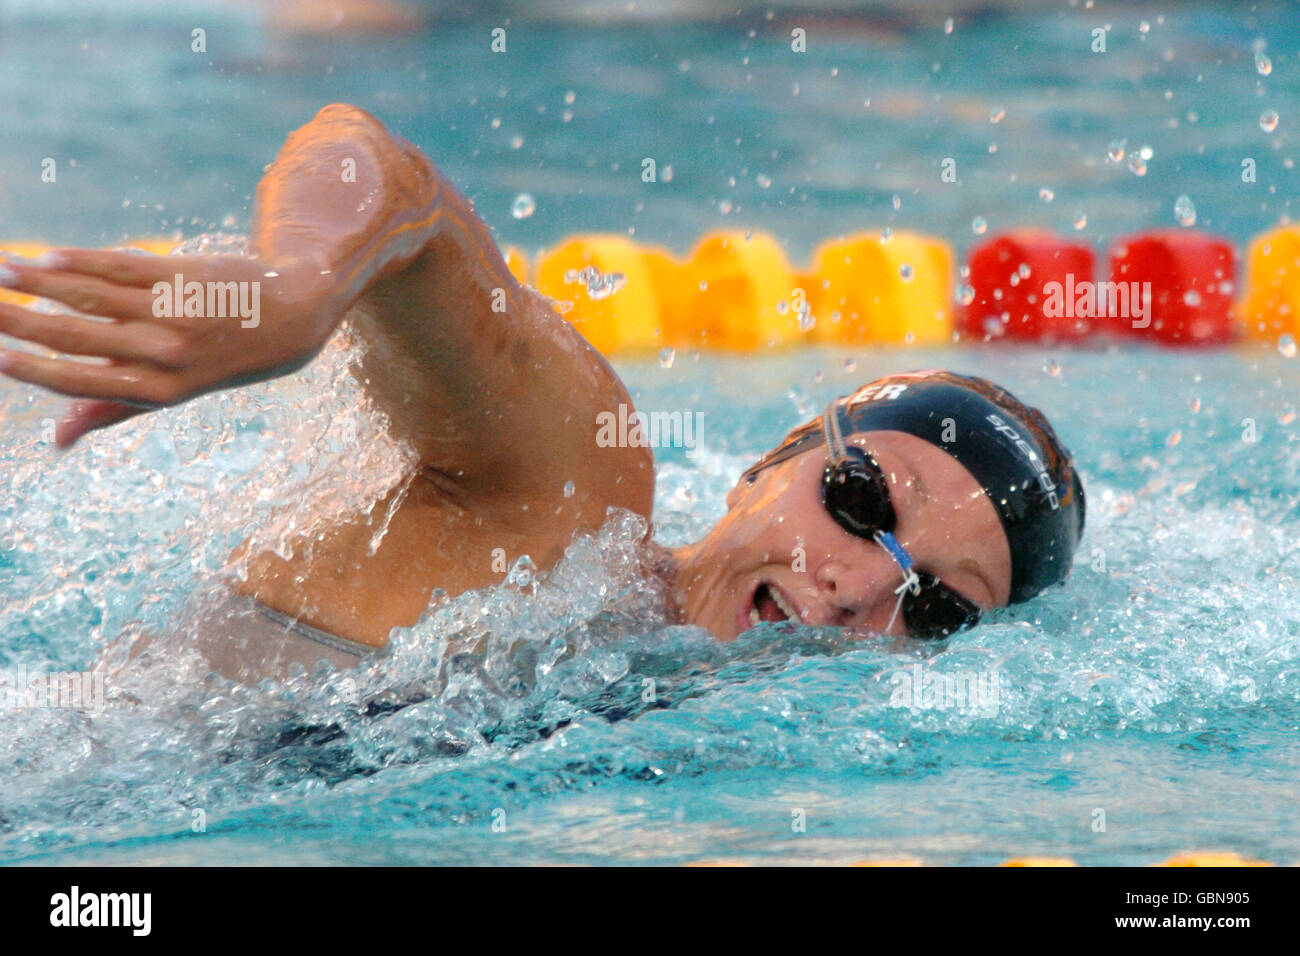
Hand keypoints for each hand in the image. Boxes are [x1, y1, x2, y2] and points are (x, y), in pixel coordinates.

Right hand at [0, 249, 339, 446]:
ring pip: (93, 295)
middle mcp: (166, 354)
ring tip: (2, 269)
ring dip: (41, 281)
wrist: (293, 318)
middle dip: (21, 320)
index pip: (82, 382)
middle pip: (77, 336)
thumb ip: (113, 410)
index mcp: (159, 390)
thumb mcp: (175, 392)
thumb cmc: (222, 359)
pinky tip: (49, 256)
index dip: (34, 369)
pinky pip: (123, 266)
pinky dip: (82, 260)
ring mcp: (176, 312)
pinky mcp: (186, 276)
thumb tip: (57, 441)